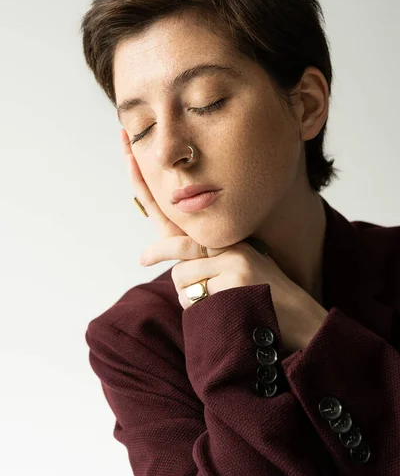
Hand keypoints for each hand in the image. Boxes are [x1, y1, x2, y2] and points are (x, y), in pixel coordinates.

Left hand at [121, 129, 327, 352]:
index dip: (151, 185)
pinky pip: (193, 297)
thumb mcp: (235, 269)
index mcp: (226, 235)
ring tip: (219, 302)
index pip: (182, 209)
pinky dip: (200, 310)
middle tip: (144, 259)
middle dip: (158, 253)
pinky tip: (226, 310)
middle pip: (179, 242)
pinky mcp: (237, 275)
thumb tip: (169, 264)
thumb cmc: (261, 296)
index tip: (128, 156)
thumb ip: (204, 259)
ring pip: (181, 277)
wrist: (301, 319)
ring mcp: (235, 255)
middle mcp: (231, 239)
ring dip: (191, 296)